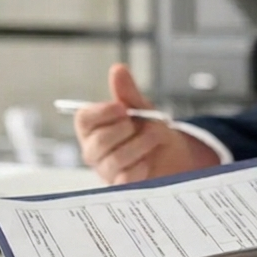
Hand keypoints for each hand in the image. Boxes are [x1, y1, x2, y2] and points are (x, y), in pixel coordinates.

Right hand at [74, 64, 218, 184]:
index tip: (122, 108)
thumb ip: (127, 92)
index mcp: (93, 127)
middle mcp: (94, 149)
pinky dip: (140, 167)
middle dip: (124, 130)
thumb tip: (117, 69)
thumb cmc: (149, 130)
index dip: (102, 113)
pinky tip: (147, 161)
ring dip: (139, 145)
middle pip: (97, 141)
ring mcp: (105, 170)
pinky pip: (125, 179)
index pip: (83, 119)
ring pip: (114, 160)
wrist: (172, 156)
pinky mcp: (119, 187)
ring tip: (154, 137)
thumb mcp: (142, 108)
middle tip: (140, 124)